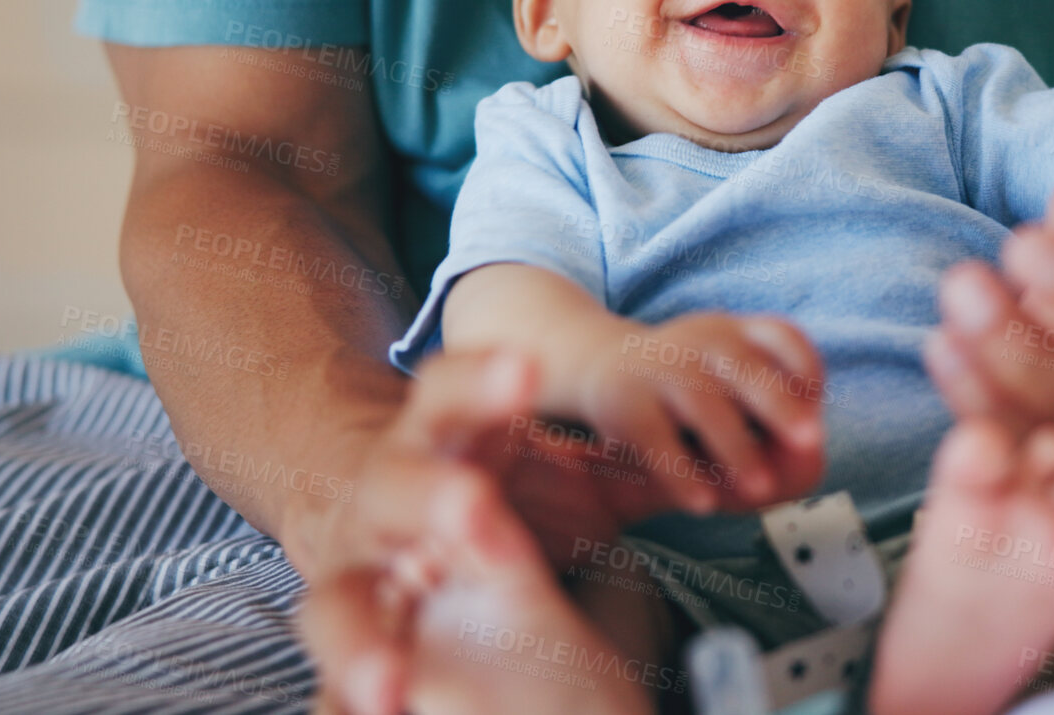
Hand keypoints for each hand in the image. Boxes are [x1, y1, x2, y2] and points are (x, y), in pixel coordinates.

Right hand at [297, 349, 671, 714]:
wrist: (393, 538)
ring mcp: (356, 582)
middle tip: (478, 511)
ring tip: (392, 683)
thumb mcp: (554, 481)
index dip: (481, 383)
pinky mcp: (350, 650)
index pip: (448, 395)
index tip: (524, 372)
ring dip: (362, 639)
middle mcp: (386, 508)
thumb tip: (719, 472)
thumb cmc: (487, 508)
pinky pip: (334, 682)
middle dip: (433, 495)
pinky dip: (344, 703)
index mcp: (441, 448)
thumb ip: (624, 476)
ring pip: (337, 603)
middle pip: (392, 487)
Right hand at [553, 312, 826, 513]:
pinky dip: (681, 474)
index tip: (818, 407)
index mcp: (737, 334)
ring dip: (736, 448)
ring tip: (760, 491)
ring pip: (703, 405)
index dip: (807, 369)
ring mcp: (661, 370)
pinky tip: (704, 506)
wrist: (601, 367)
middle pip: (745, 366)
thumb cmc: (688, 387)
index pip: (781, 336)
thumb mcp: (730, 386)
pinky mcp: (625, 403)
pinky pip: (656, 440)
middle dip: (780, 404)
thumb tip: (812, 461)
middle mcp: (702, 343)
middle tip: (811, 442)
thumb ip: (775, 420)